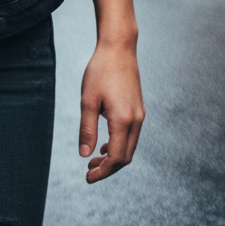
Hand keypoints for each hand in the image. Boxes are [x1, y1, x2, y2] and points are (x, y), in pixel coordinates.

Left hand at [79, 40, 144, 182]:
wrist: (119, 47)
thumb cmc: (100, 70)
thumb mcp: (88, 100)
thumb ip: (87, 129)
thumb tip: (84, 155)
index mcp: (123, 121)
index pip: (116, 158)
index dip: (102, 172)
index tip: (87, 177)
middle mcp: (136, 121)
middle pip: (125, 157)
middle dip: (108, 168)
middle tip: (88, 171)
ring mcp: (139, 115)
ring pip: (129, 147)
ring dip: (113, 157)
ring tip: (94, 160)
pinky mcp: (138, 108)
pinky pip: (131, 136)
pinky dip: (119, 145)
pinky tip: (105, 144)